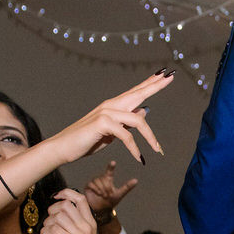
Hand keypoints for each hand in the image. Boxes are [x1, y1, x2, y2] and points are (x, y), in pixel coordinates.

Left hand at [40, 188, 104, 233]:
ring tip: (46, 231)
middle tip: (49, 220)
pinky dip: (45, 232)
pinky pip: (54, 229)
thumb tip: (60, 217)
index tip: (56, 196)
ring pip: (58, 216)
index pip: (80, 199)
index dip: (66, 193)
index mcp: (91, 223)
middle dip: (52, 210)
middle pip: (66, 205)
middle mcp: (87, 226)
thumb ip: (78, 227)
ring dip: (47, 222)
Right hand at [48, 72, 171, 164]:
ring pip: (137, 120)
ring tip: (158, 150)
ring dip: (151, 138)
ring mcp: (106, 112)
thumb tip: (144, 111)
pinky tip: (139, 158)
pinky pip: (126, 136)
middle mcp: (111, 105)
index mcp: (113, 106)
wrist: (63, 147)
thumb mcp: (112, 132)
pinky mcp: (103, 123)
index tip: (165, 75)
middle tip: (170, 76)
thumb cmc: (87, 141)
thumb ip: (127, 122)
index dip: (150, 83)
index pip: (135, 92)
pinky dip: (135, 149)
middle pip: (138, 94)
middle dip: (155, 86)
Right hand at [81, 160, 138, 214]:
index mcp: (108, 179)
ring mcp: (94, 182)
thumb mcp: (119, 194)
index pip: (109, 171)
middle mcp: (100, 179)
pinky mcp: (88, 186)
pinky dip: (96, 189)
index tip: (113, 162)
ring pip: (97, 181)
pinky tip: (98, 194)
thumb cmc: (110, 201)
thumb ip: (127, 187)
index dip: (111, 167)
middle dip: (107, 187)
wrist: (102, 210)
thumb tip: (136, 180)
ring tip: (103, 195)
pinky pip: (91, 184)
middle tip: (108, 195)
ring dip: (102, 189)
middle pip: (103, 178)